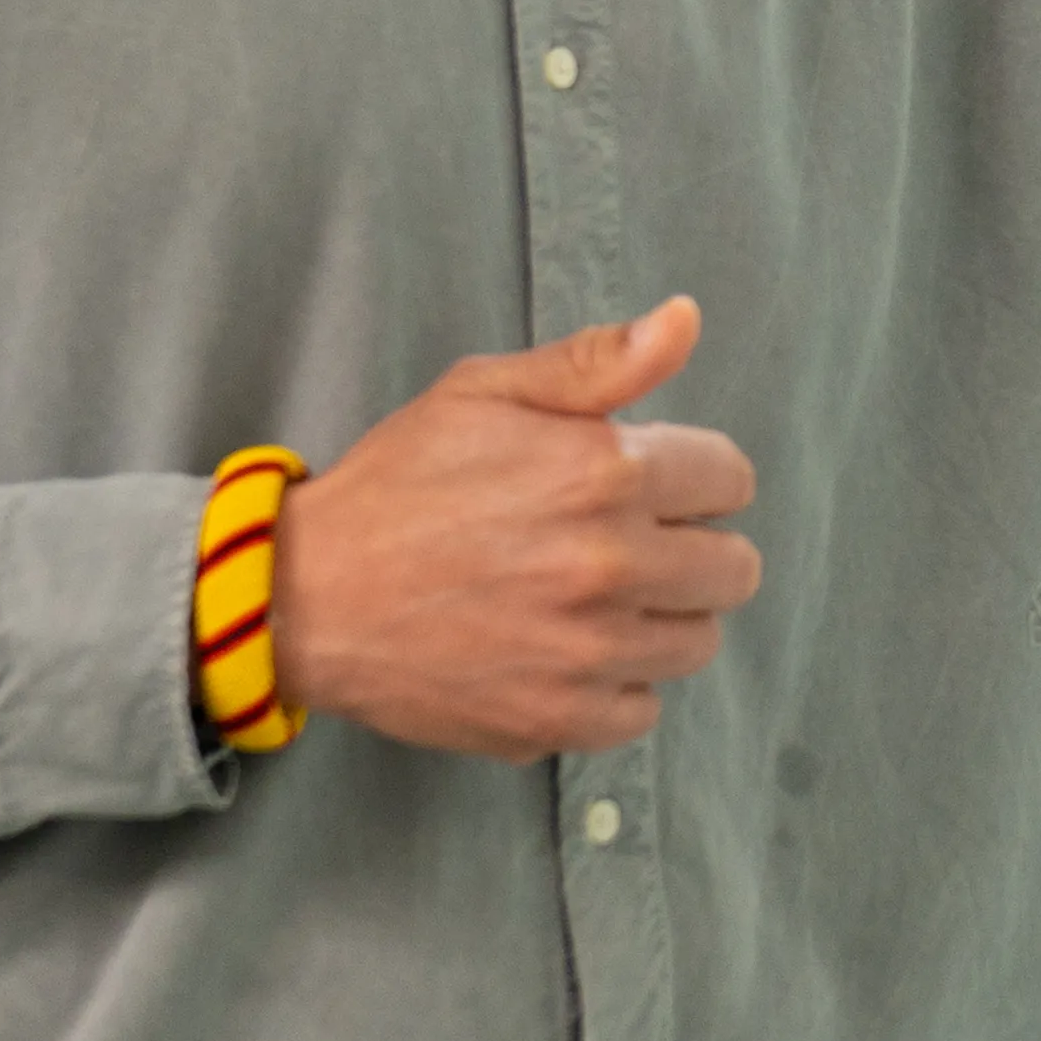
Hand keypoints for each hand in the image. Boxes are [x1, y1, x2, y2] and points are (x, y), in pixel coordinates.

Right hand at [273, 295, 762, 759]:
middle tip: (623, 544)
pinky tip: (565, 652)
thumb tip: (687, 320)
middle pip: (732, 567)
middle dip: (689, 547)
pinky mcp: (563, 719)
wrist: (309, 594)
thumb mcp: (483, 393)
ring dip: (660, 618)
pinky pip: (644, 709)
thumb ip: (596, 362)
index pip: (730, 478)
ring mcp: (590, 652)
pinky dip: (616, 684)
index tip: (649, 484)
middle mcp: (611, 565)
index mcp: (604, 472)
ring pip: (697, 641)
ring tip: (592, 599)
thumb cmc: (397, 484)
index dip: (691, 474)